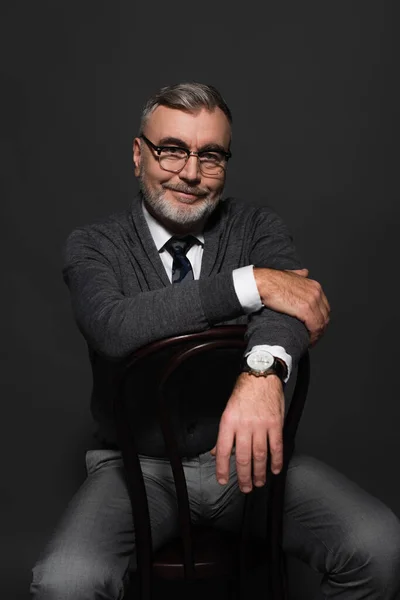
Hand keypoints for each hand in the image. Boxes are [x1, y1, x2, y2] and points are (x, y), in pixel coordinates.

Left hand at [210, 373, 283, 492]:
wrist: (260, 375)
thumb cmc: (244, 392)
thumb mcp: (228, 411)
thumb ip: (224, 433)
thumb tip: (216, 451)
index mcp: (229, 421)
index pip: (222, 450)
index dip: (222, 468)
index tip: (223, 480)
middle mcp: (244, 425)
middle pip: (242, 457)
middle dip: (243, 476)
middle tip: (245, 487)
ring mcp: (261, 425)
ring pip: (259, 455)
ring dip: (259, 472)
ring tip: (259, 482)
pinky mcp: (275, 424)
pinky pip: (276, 446)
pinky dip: (276, 460)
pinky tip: (274, 470)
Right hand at [253, 267, 329, 345]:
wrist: (263, 283)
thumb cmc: (272, 281)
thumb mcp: (290, 274)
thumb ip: (299, 275)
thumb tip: (305, 273)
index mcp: (314, 286)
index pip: (324, 307)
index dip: (321, 319)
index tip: (314, 327)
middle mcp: (316, 292)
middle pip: (325, 316)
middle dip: (320, 328)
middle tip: (312, 337)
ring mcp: (312, 301)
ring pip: (321, 323)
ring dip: (317, 335)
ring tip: (310, 341)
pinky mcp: (305, 309)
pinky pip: (315, 326)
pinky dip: (313, 336)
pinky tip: (308, 341)